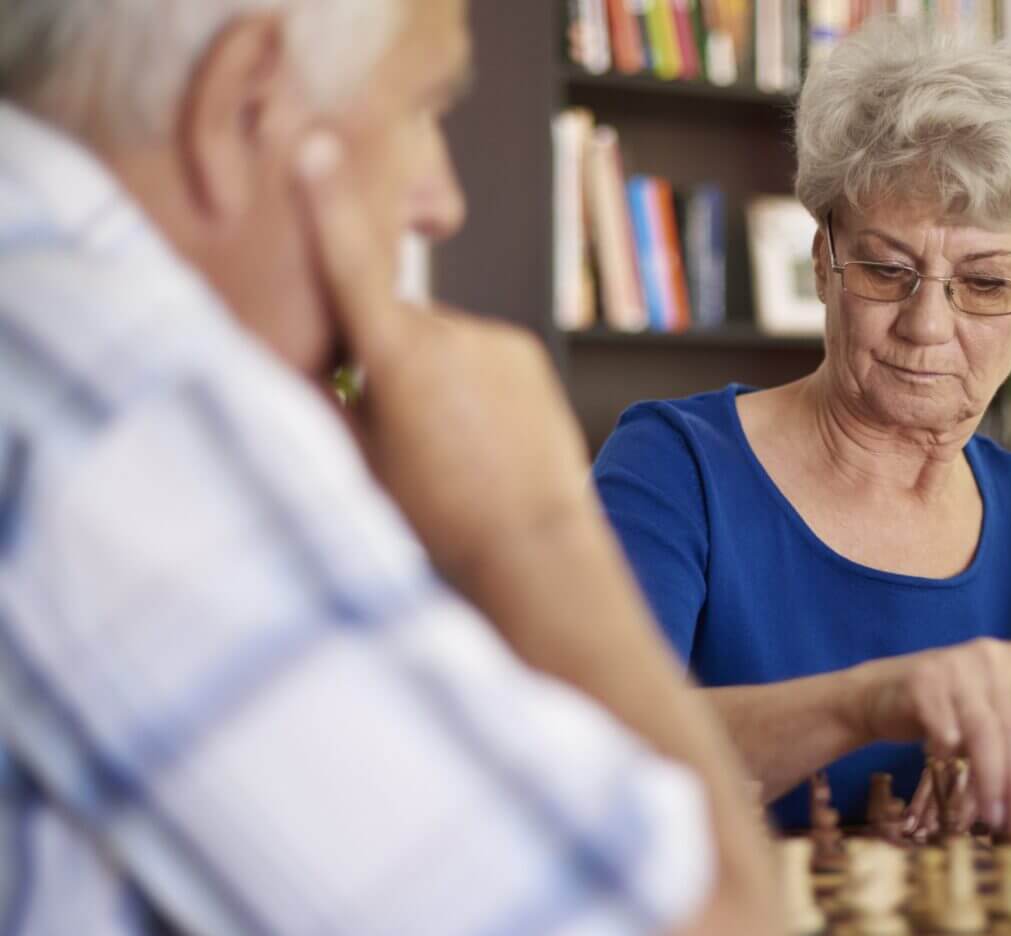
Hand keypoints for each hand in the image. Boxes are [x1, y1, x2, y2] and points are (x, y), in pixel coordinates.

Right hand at [295, 132, 591, 590]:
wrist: (534, 547)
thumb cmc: (438, 519)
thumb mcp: (362, 464)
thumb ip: (327, 404)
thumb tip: (311, 369)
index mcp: (398, 357)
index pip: (350, 268)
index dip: (326, 208)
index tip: (315, 148)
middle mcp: (450, 334)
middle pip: (389, 324)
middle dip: (381, 358)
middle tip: (397, 431)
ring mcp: (495, 341)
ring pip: (436, 340)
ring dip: (429, 373)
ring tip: (450, 446)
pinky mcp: (526, 353)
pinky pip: (478, 352)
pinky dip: (469, 381)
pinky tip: (481, 436)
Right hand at [855, 639, 1010, 833]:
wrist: (882, 691)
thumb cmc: (950, 710)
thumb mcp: (995, 717)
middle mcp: (995, 655)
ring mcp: (958, 665)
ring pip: (986, 735)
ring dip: (993, 784)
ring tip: (995, 819)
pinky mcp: (924, 681)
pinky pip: (945, 731)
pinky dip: (950, 759)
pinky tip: (951, 776)